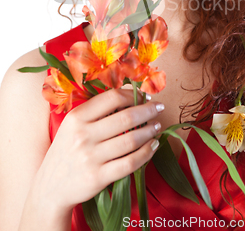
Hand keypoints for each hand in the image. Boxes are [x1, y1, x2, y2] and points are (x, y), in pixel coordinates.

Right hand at [32, 88, 162, 211]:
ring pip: (131, 139)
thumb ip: (96, 110)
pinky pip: (130, 162)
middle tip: (159, 108)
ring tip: (157, 126)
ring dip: (150, 131)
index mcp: (76, 117)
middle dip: (148, 110)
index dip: (133, 95)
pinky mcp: (98, 178)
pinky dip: (146, 153)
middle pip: (126, 117)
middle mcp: (83, 136)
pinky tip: (153, 146)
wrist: (50, 188)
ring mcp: (91, 158)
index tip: (145, 96)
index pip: (112, 98)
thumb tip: (129, 92)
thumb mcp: (73, 125)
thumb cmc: (66, 150)